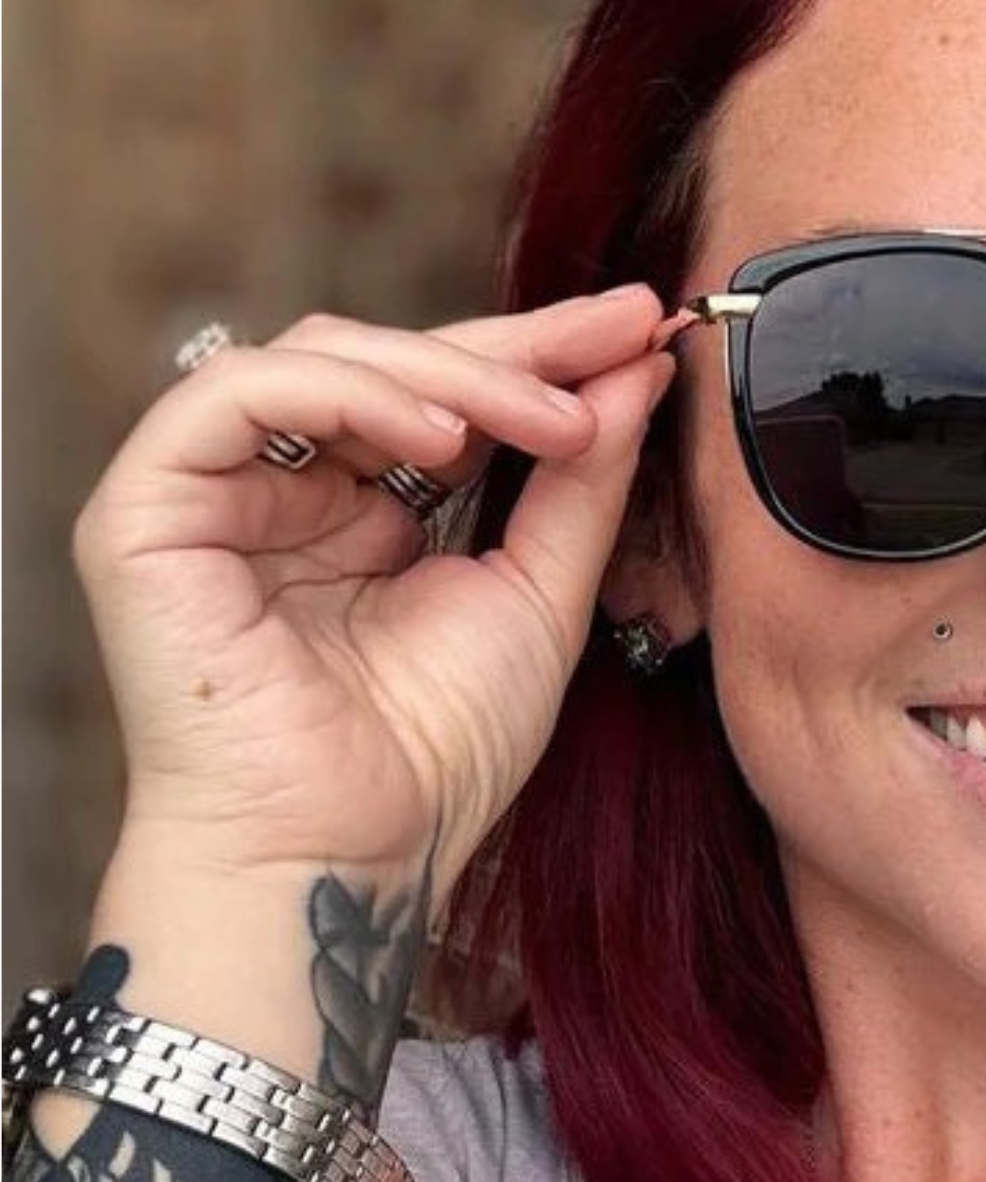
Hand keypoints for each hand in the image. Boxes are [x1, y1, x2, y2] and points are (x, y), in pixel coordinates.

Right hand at [73, 286, 687, 896]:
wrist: (349, 856)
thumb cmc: (436, 754)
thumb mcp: (540, 596)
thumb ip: (581, 484)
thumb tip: (634, 371)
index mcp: (367, 513)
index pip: (449, 396)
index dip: (543, 355)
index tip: (642, 325)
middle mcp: (288, 492)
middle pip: (393, 361)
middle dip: (516, 343)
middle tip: (618, 333)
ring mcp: (215, 495)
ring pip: (322, 358)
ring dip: (452, 371)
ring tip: (550, 414)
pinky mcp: (148, 509)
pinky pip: (237, 395)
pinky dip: (347, 394)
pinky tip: (442, 433)